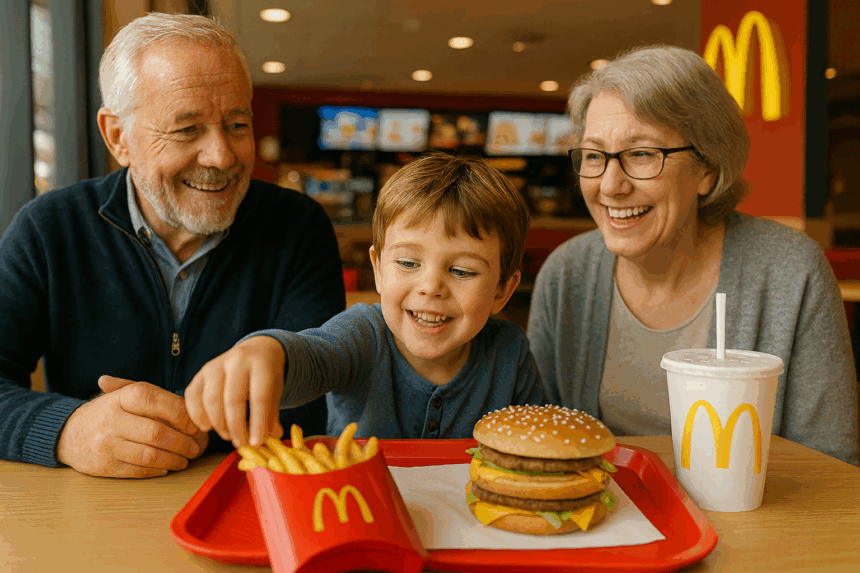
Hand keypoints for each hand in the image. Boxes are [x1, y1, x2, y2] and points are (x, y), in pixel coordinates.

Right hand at [56, 376, 207, 477]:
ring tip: (185, 459)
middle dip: (183, 443)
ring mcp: (106, 444)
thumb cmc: (110, 412)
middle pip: (158, 433)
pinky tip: (166, 467)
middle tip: (196, 448)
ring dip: (174, 460)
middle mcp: (113, 419)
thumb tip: (192, 402)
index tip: (198, 425)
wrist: (68, 433)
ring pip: (150, 455)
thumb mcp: (126, 394)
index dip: (184, 416)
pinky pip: (138, 470)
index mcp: (123, 397)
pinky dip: (158, 470)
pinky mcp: (104, 466)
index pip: (159, 403)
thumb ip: (157, 396)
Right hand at [185, 336, 285, 448]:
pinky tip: (206, 427)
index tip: (255, 443)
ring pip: (211, 398)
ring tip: (227, 436)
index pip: (259, 397)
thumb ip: (271, 415)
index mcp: (261, 364)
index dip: (257, 423)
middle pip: (233, 399)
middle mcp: (237, 360)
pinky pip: (192, 394)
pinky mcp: (201, 371)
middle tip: (239, 443)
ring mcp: (216, 364)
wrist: (256, 351)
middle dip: (235, 426)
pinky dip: (197, 414)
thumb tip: (270, 438)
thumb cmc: (266, 376)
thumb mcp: (275, 391)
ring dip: (218, 423)